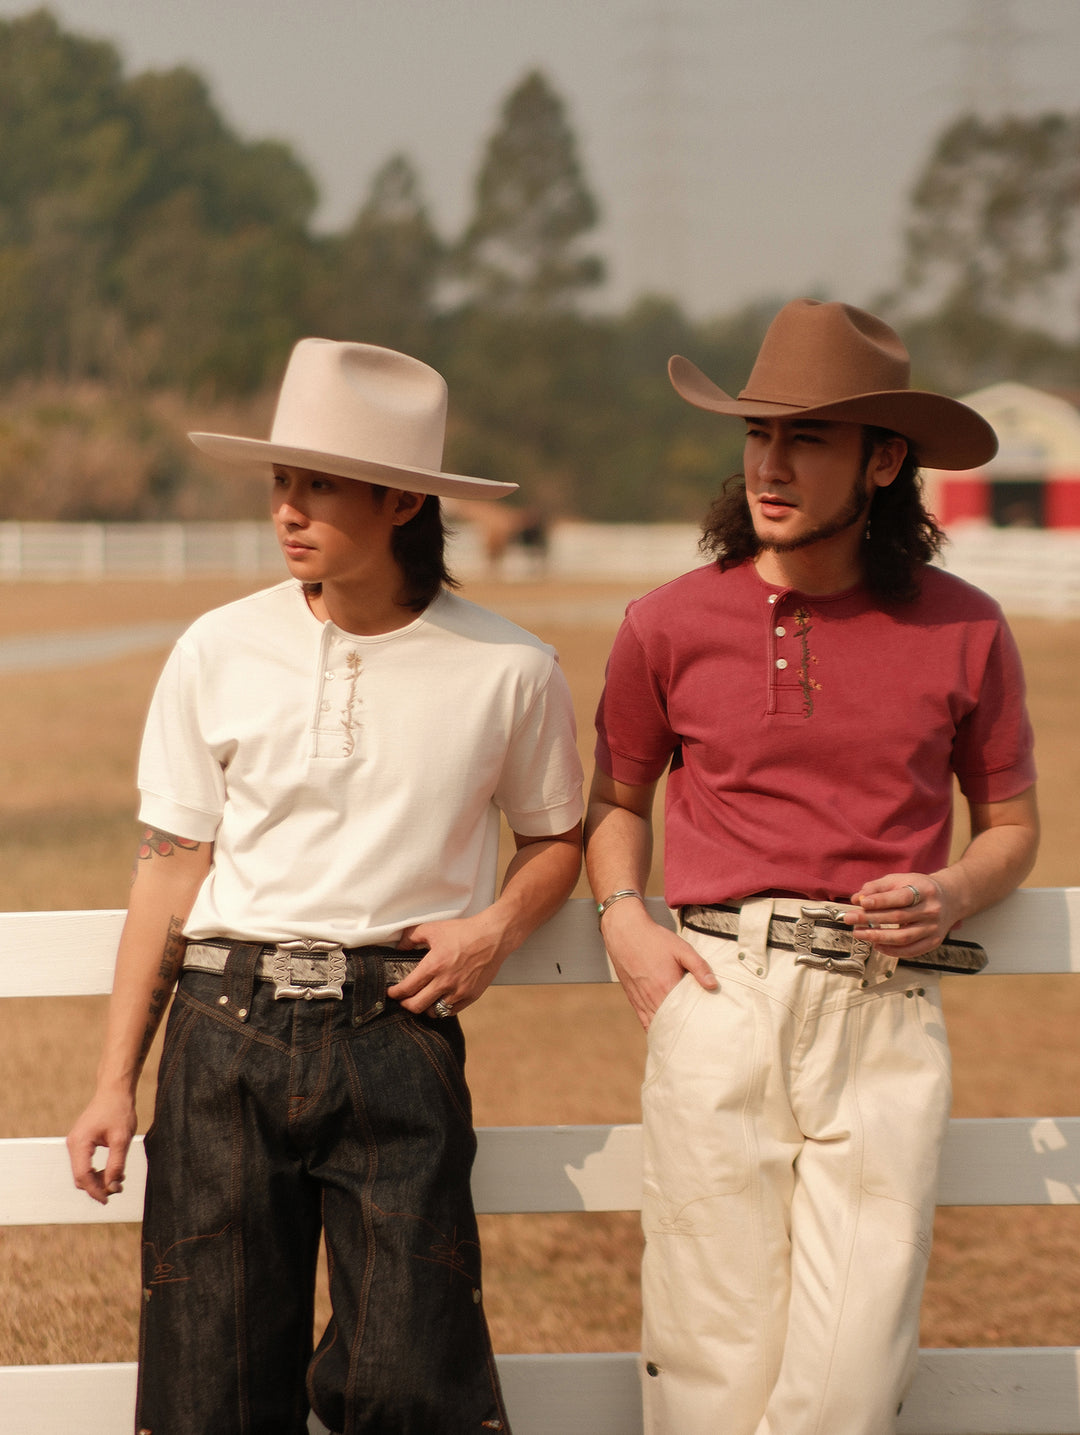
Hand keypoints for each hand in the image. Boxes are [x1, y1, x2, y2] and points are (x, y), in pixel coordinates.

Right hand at [67, 1090, 136, 1204]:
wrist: (115, 1090)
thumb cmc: (118, 1110)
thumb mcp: (122, 1139)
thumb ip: (116, 1164)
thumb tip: (113, 1187)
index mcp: (79, 1143)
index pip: (83, 1177)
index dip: (95, 1191)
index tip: (108, 1199)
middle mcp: (73, 1144)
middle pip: (81, 1177)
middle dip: (98, 1186)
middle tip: (118, 1188)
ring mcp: (76, 1143)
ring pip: (83, 1171)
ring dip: (99, 1179)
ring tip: (119, 1179)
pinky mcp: (82, 1141)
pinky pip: (85, 1163)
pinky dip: (98, 1170)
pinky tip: (113, 1170)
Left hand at [387, 914, 507, 1017]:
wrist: (493, 937)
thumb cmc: (465, 932)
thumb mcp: (434, 928)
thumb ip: (412, 937)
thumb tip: (400, 946)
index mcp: (433, 965)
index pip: (407, 988)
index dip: (395, 993)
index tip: (392, 993)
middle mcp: (445, 982)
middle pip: (416, 1006)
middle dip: (405, 1005)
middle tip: (403, 1000)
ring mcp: (459, 991)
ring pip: (434, 1012)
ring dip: (424, 1008)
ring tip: (422, 1001)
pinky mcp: (471, 996)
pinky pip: (451, 1011)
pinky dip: (442, 1008)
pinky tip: (439, 1001)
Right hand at [599, 898, 716, 1030]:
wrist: (625, 932)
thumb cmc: (654, 939)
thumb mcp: (681, 948)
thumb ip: (699, 967)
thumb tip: (714, 985)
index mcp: (666, 986)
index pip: (684, 1015)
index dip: (695, 1023)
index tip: (706, 1029)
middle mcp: (651, 998)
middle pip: (670, 1024)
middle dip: (684, 1030)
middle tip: (699, 1037)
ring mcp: (640, 1000)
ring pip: (657, 1025)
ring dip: (669, 1032)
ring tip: (684, 1038)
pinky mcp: (633, 999)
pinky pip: (644, 1021)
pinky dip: (654, 1029)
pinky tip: (663, 1032)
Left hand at [846, 873, 957, 959]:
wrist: (949, 899)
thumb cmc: (919, 888)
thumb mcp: (900, 880)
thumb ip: (877, 887)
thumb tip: (856, 898)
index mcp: (924, 890)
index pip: (901, 897)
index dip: (880, 901)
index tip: (861, 903)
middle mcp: (931, 910)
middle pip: (898, 917)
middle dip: (870, 919)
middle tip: (849, 919)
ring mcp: (934, 928)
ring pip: (903, 937)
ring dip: (878, 937)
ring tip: (859, 933)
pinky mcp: (934, 941)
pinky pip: (911, 951)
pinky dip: (892, 951)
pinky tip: (877, 945)